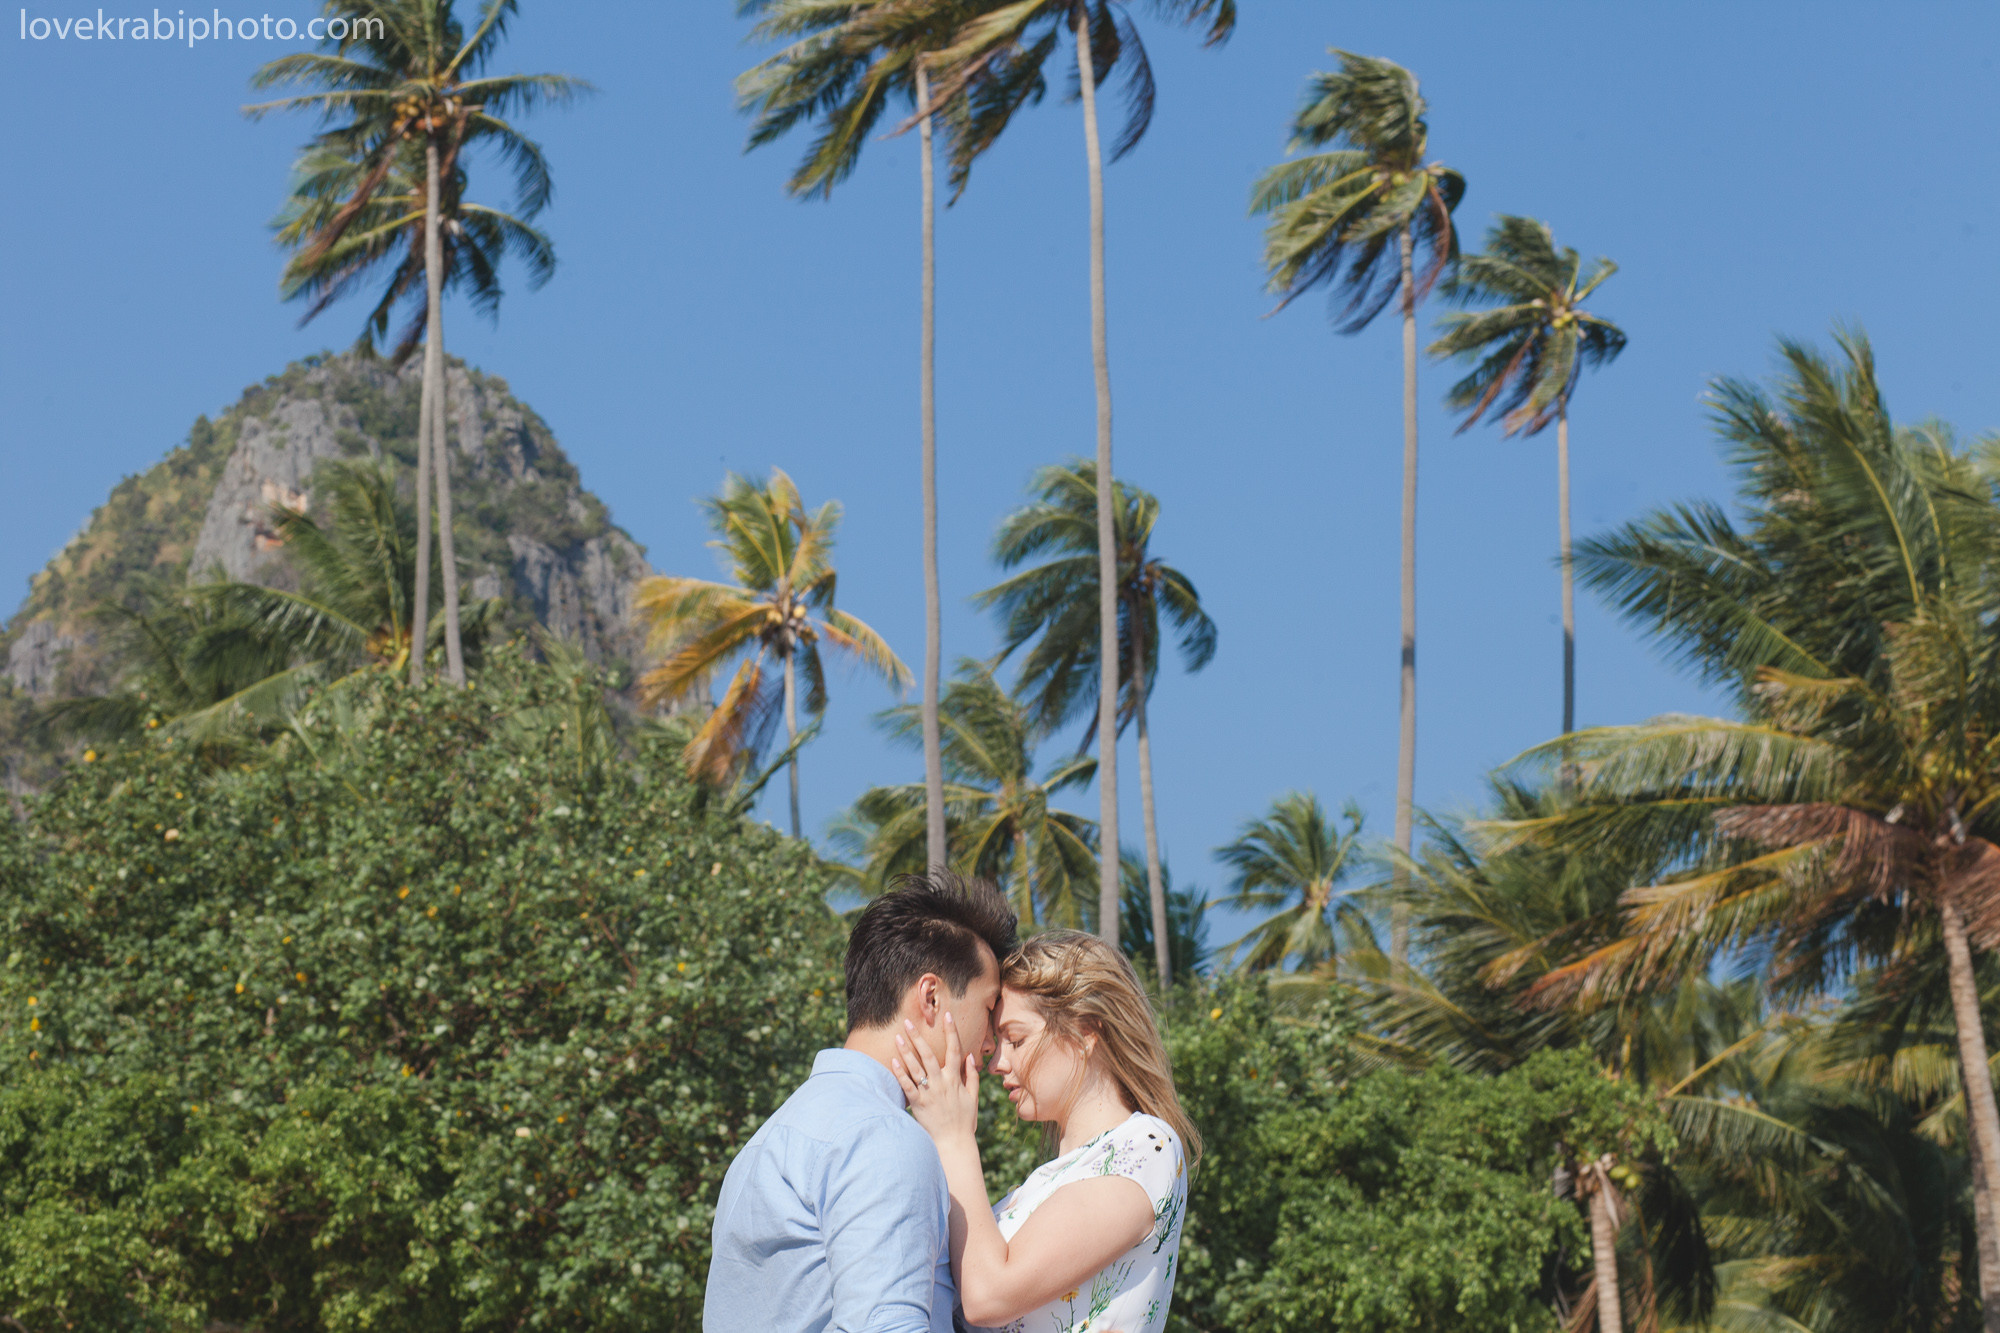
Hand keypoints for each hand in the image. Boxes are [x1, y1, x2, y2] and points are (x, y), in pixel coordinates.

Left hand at [891, 1012, 979, 1146]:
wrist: (954, 1143)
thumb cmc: (965, 1121)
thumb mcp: (973, 1098)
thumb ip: (972, 1076)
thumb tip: (971, 1056)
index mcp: (956, 1079)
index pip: (954, 1050)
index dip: (951, 1031)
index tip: (947, 1015)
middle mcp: (942, 1083)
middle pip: (929, 1054)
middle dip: (918, 1037)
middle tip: (908, 1022)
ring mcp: (929, 1093)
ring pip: (916, 1068)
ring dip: (906, 1051)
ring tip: (897, 1037)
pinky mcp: (919, 1104)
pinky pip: (908, 1086)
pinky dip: (901, 1074)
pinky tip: (894, 1061)